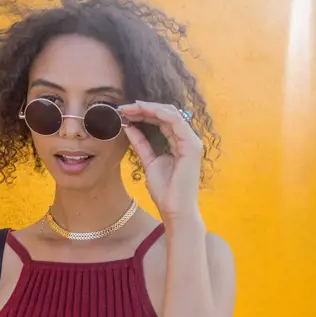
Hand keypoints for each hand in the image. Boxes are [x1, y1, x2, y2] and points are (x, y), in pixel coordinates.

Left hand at [119, 100, 203, 221]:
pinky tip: (143, 110)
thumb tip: (129, 127)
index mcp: (179, 142)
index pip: (162, 120)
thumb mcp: (148, 161)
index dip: (144, 113)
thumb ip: (141, 143)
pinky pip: (176, 121)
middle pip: (167, 113)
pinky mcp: (191, 146)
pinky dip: (159, 113)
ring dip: (149, 108)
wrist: (174, 209)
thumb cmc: (165, 190)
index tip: (124, 112)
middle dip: (144, 108)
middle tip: (123, 107)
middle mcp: (188, 139)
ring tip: (130, 107)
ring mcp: (192, 141)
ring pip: (171, 113)